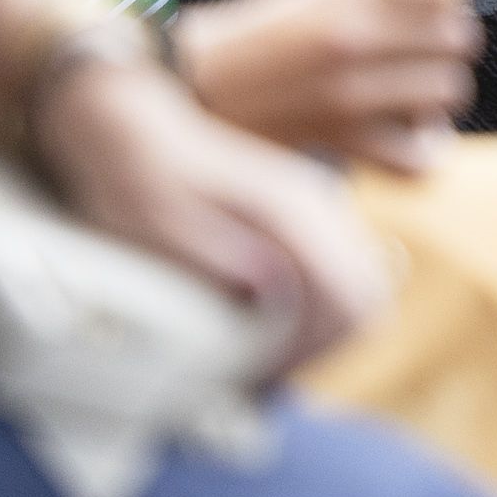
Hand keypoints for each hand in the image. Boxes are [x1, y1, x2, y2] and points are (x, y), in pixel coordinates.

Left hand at [35, 51, 388, 376]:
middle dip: (322, 349)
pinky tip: (266, 325)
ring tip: (261, 354)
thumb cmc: (133, 176)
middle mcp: (314, 207)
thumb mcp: (154, 220)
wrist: (128, 124)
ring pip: (360, 288)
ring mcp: (313, 211)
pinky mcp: (301, 219)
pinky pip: (338, 275)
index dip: (311, 350)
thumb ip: (212, 253)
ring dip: (320, 334)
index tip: (259, 371)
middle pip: (367, 299)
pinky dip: (315, 312)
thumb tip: (271, 287)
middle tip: (262, 371)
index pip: (347, 296)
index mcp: (286, 210)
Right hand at [168, 0, 484, 174]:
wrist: (195, 87)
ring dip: (438, 94)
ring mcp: (351, 92)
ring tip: (415, 95)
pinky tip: (409, 136)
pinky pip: (418, 153)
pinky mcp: (343, 141)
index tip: (434, 8)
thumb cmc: (252, 39)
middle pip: (457, 37)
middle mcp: (353, 38)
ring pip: (447, 90)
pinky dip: (423, 150)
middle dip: (447, 46)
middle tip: (424, 55)